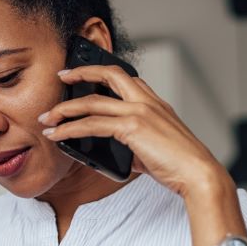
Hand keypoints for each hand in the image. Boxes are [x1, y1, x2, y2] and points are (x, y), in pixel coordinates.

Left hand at [39, 66, 232, 199]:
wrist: (198, 173)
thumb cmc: (181, 164)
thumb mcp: (155, 147)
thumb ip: (134, 143)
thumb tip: (115, 150)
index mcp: (155, 103)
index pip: (126, 78)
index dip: (101, 72)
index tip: (84, 74)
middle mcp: (147, 101)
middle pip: (108, 75)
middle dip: (80, 74)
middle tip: (61, 78)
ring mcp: (139, 112)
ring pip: (92, 102)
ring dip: (65, 110)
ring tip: (48, 118)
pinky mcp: (132, 128)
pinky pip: (92, 125)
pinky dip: (70, 129)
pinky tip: (58, 134)